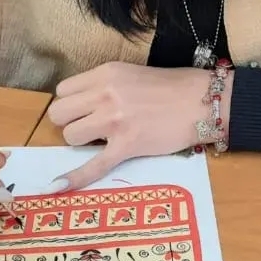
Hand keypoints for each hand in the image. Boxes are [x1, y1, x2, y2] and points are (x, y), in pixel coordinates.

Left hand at [47, 63, 228, 188]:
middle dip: (70, 122)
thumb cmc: (172, 87)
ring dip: (81, 142)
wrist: (202, 102)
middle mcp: (105, 94)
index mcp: (105, 73)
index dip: (71, 103)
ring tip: (102, 139)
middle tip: (88, 126)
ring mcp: (115, 121)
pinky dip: (76, 177)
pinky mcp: (127, 145)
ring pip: (71, 136)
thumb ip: (105, 86)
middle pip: (59, 114)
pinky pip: (94, 165)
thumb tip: (84, 106)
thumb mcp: (130, 74)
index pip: (63, 90)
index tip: (84, 109)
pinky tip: (58, 186)